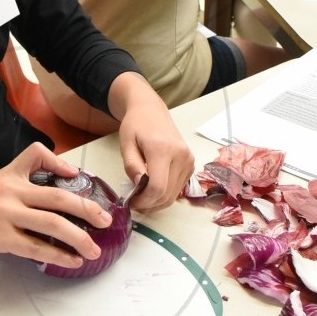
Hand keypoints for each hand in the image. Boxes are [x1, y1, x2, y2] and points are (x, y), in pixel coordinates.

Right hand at [0, 143, 111, 268]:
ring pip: (52, 223)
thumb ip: (17, 187)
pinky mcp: (0, 237)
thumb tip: (49, 202)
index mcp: (9, 174)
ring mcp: (6, 213)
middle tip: (105, 219)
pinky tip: (71, 260)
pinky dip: (58, 254)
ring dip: (78, 237)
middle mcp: (10, 190)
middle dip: (87, 208)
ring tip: (93, 247)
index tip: (76, 174)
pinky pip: (36, 246)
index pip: (37, 154)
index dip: (60, 162)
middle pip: (58, 196)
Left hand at [107, 73, 194, 209]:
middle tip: (135, 202)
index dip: (144, 201)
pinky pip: (179, 187)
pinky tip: (153, 187)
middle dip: (149, 204)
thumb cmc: (136, 125)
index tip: (132, 203)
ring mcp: (188, 160)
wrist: (151, 111)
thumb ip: (132, 166)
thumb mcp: (126, 144)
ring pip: (174, 195)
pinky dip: (166, 193)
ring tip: (142, 195)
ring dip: (158, 201)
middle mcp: (180, 155)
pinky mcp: (191, 164)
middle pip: (167, 194)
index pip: (157, 187)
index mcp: (162, 149)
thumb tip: (139, 186)